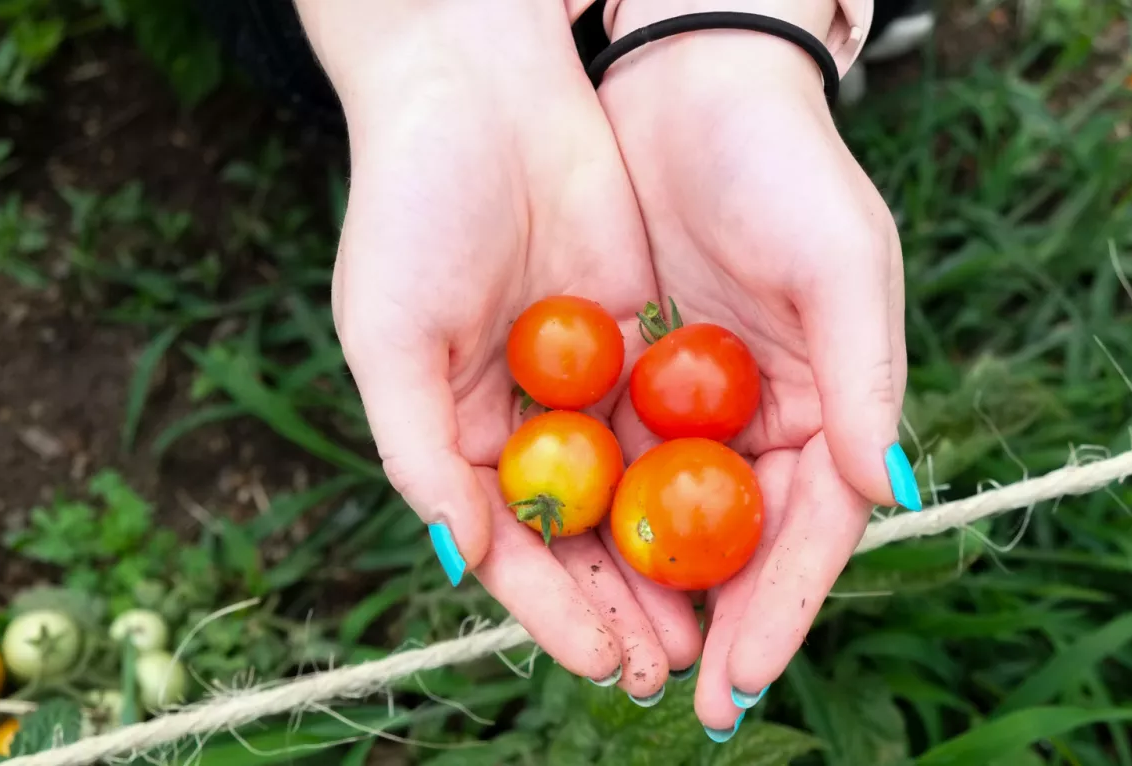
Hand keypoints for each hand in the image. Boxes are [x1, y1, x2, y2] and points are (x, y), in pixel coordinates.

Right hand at [297, 0, 701, 699]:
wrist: (480, 90)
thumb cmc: (410, 210)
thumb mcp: (391, 336)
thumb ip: (421, 453)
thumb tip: (463, 559)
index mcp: (456, 433)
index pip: (511, 548)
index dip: (556, 611)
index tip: (604, 661)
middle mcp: (526, 422)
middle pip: (582, 536)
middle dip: (624, 603)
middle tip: (674, 666)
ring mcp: (586, 383)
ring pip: (637, 491)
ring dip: (670, 558)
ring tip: (713, 624)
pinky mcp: (639, 338)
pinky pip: (674, 420)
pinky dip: (699, 474)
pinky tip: (739, 522)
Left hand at [598, 25, 920, 735]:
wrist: (689, 82)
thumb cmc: (783, 165)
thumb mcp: (841, 261)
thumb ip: (865, 375)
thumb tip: (888, 492)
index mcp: (832, 402)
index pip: (815, 527)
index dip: (786, 606)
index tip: (745, 674)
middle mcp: (769, 416)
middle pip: (745, 542)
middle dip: (721, 622)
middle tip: (688, 698)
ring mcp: (699, 403)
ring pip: (678, 517)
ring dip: (656, 590)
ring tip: (628, 658)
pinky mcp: (634, 375)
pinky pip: (618, 462)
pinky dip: (603, 518)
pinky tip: (575, 565)